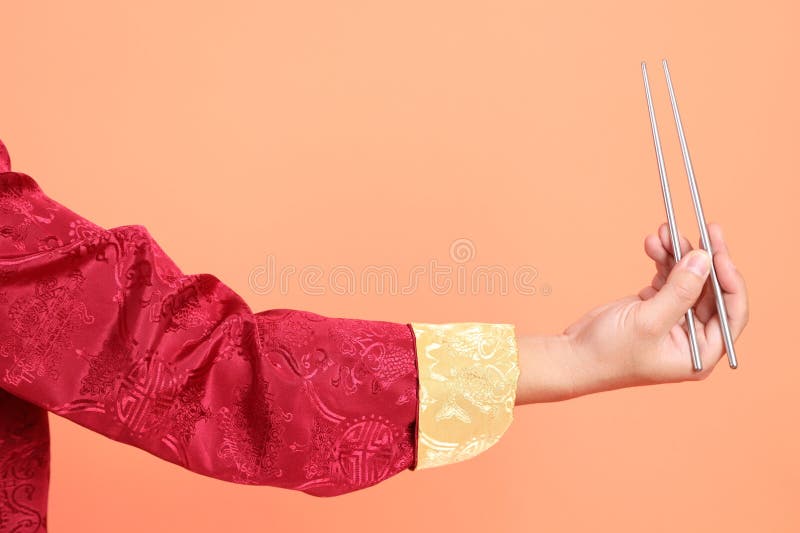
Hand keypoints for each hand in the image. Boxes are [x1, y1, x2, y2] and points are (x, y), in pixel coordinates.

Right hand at [515, 223, 748, 404]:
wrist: (573, 357)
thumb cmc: (609, 354)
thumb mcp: (649, 322)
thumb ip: (680, 291)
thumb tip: (705, 259)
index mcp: (700, 352)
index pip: (731, 313)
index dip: (730, 280)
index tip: (718, 252)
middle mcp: (692, 337)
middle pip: (711, 290)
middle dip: (701, 259)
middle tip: (705, 229)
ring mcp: (673, 320)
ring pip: (688, 279)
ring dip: (678, 254)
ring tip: (664, 232)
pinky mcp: (654, 306)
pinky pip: (667, 277)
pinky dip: (662, 259)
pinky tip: (653, 243)